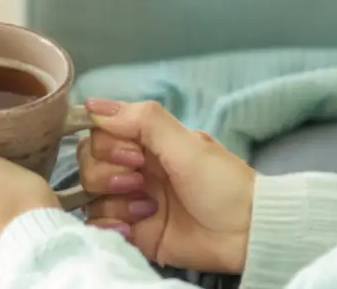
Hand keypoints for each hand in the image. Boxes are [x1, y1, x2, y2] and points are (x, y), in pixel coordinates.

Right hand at [78, 99, 255, 273]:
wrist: (248, 233)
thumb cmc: (225, 184)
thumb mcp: (187, 143)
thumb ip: (142, 120)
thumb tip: (93, 104)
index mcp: (147, 143)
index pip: (100, 133)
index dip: (107, 144)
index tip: (133, 154)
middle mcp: (135, 169)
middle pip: (89, 163)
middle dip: (107, 173)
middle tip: (138, 180)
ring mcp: (132, 202)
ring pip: (91, 195)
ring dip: (113, 201)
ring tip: (146, 208)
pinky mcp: (133, 232)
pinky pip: (98, 226)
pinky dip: (108, 227)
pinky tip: (132, 228)